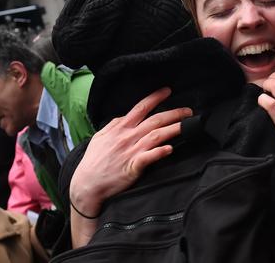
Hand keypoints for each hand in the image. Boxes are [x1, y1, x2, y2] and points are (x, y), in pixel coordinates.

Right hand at [70, 88, 191, 217]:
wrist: (86, 184)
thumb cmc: (93, 161)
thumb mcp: (99, 137)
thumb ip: (113, 124)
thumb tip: (125, 116)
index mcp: (120, 128)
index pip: (140, 108)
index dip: (155, 98)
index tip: (168, 90)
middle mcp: (128, 137)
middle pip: (155, 120)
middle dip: (174, 113)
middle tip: (188, 111)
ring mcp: (131, 151)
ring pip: (156, 136)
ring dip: (173, 129)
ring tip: (187, 126)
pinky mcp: (133, 166)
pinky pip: (148, 157)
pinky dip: (159, 152)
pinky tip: (170, 149)